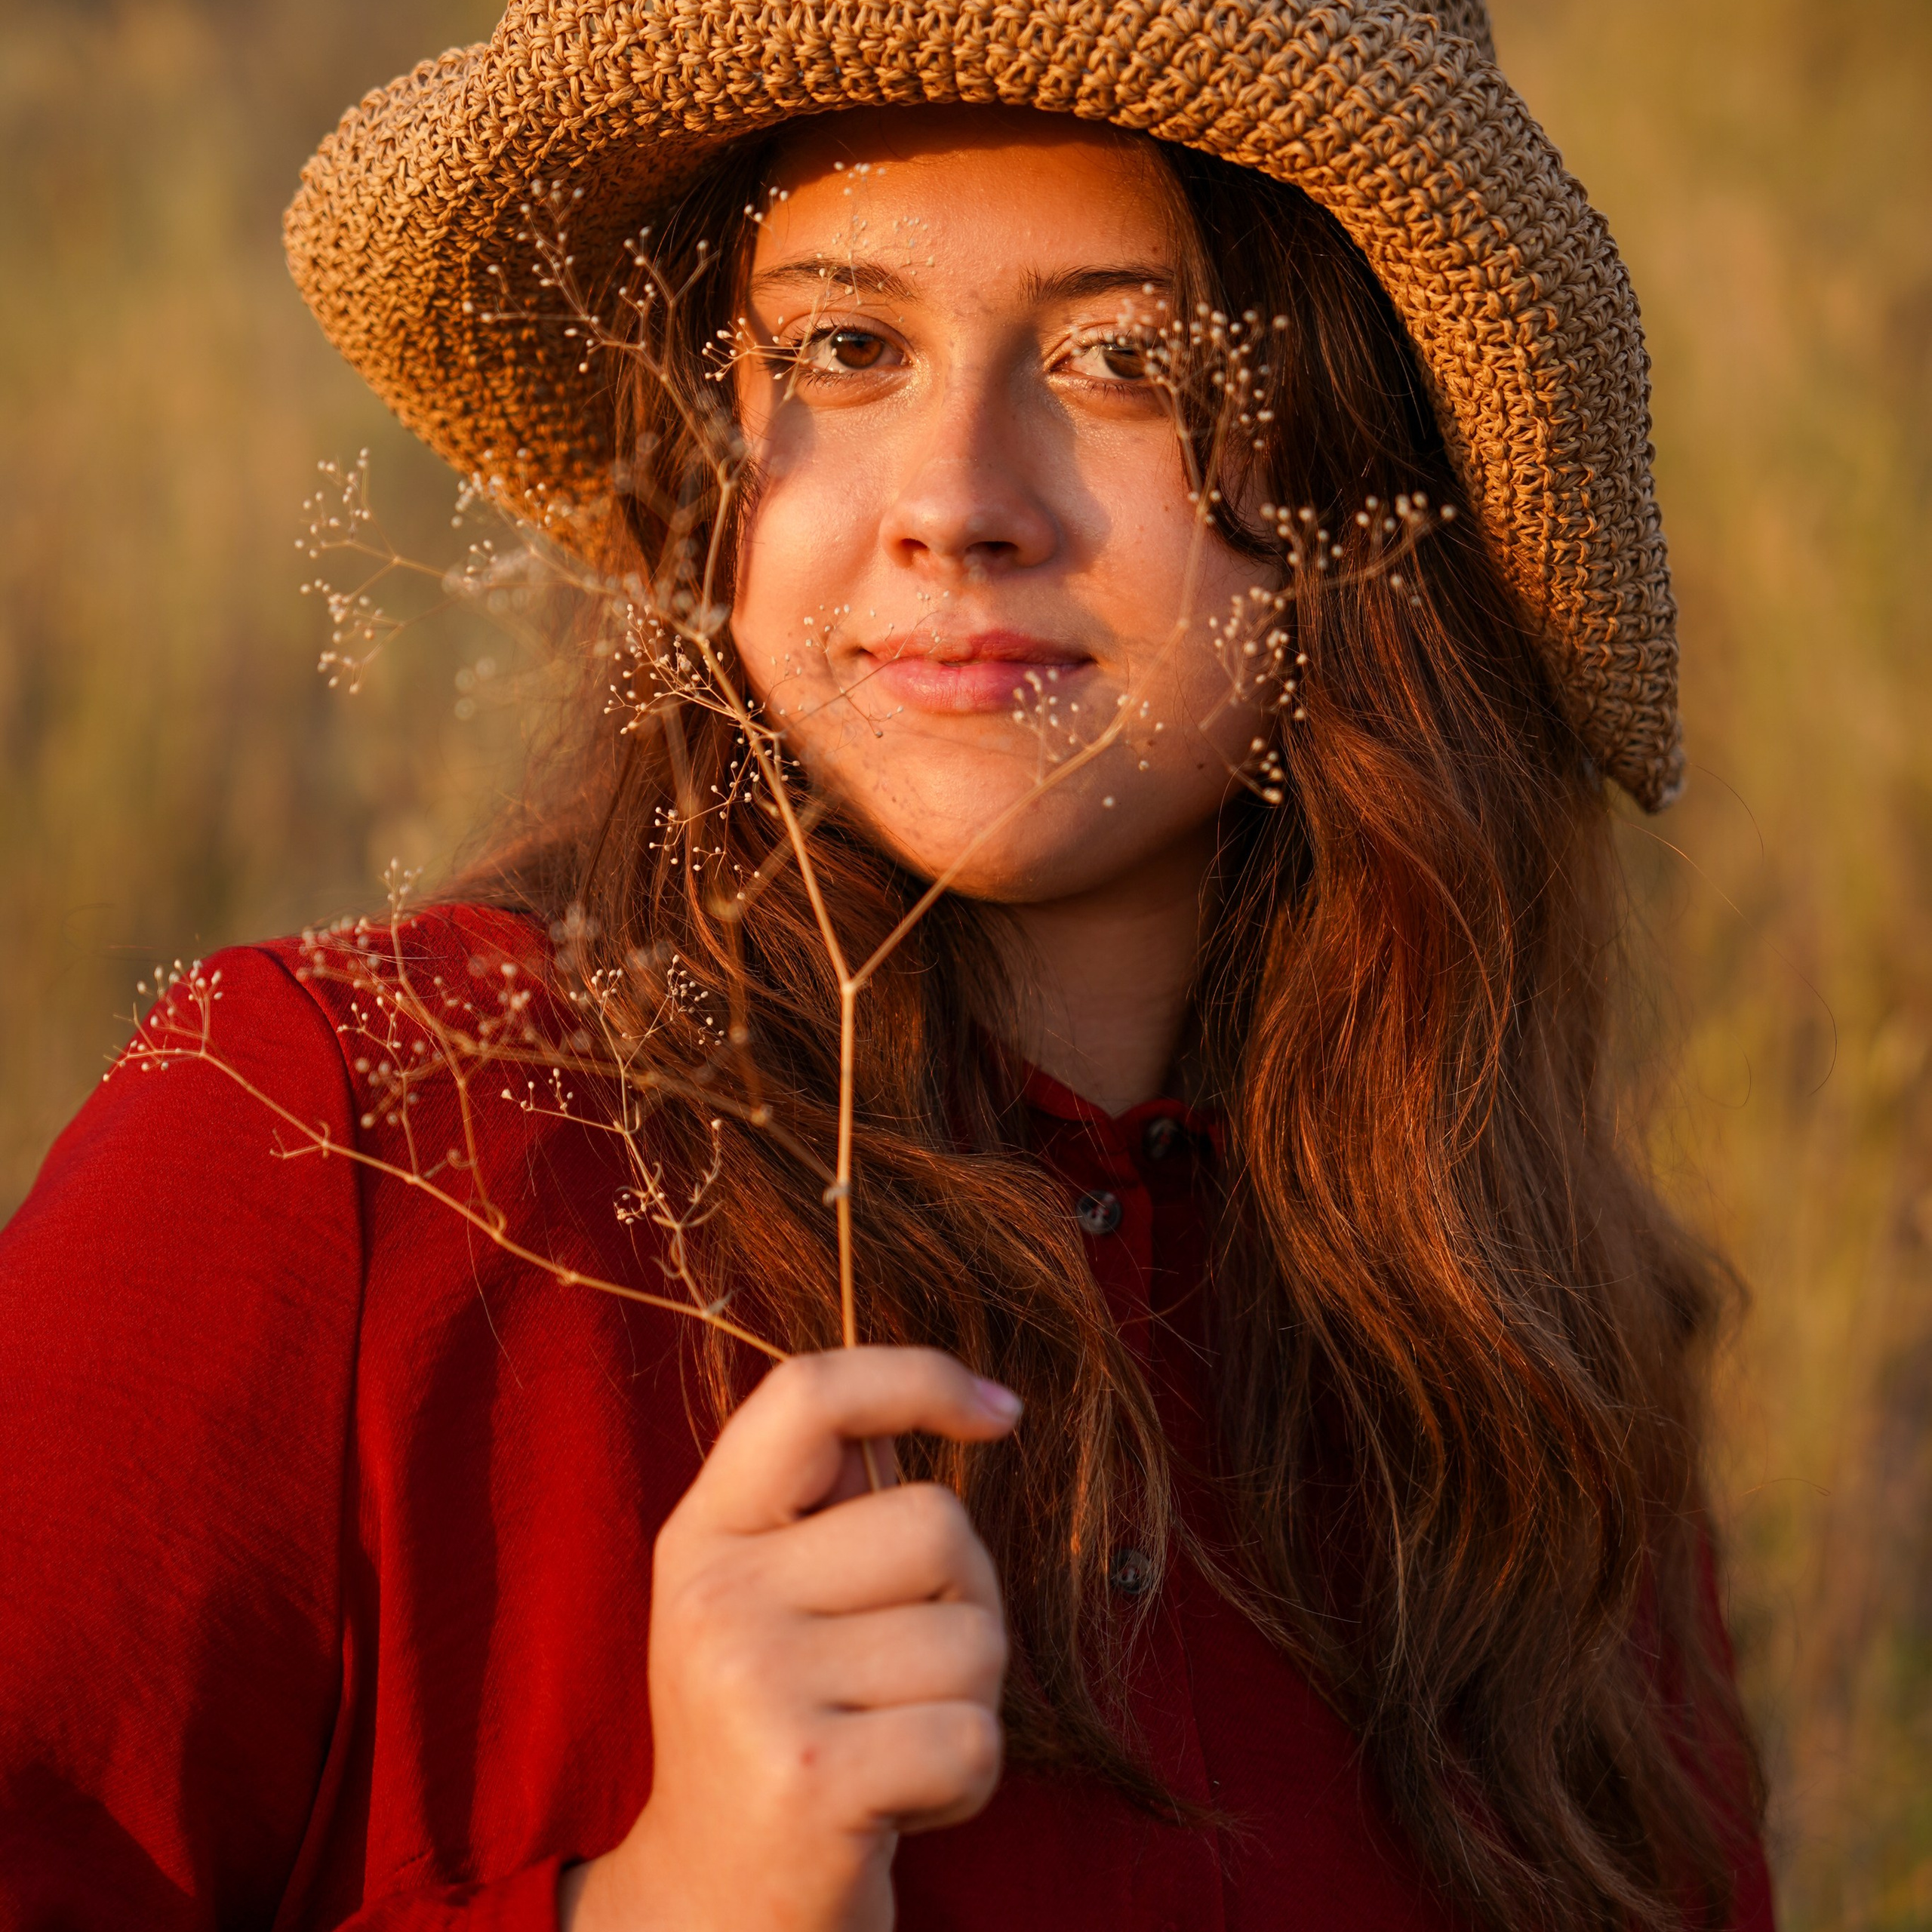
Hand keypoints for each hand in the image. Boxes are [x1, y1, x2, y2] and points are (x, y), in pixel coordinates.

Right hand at [559, 1347, 1022, 1931]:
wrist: (712, 1911)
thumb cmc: (778, 1731)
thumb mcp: (770, 1601)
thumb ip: (838, 1506)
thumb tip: (973, 1403)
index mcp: (704, 1533)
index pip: (809, 1394)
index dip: (917, 1378)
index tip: (1000, 1412)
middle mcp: (715, 1597)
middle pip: (937, 1523)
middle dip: (964, 1601)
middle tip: (898, 1675)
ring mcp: (754, 1684)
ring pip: (973, 1636)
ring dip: (967, 1701)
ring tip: (891, 1742)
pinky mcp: (809, 1777)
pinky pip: (974, 1735)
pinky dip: (967, 1781)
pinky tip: (901, 1802)